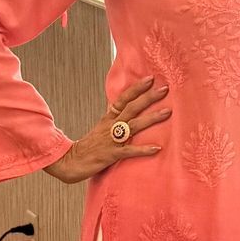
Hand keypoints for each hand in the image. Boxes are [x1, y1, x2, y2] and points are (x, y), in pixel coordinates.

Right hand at [43, 78, 170, 183]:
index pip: (123, 99)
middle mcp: (111, 126)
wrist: (71, 161)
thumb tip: (121, 103)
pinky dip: (143, 150)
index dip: (137, 88)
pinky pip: (130, 151)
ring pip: (134, 125)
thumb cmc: (89, 145)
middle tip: (165, 89)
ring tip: (167, 112)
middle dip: (149, 98)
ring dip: (151, 118)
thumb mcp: (101, 126)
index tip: (150, 78)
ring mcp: (112, 139)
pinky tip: (156, 148)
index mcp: (108, 118)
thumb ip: (113, 115)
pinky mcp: (112, 154)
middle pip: (132, 108)